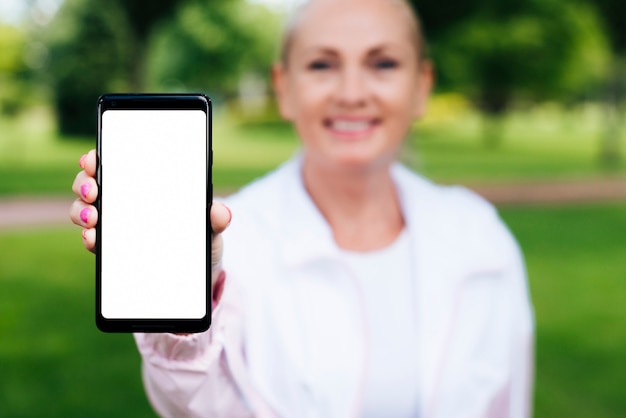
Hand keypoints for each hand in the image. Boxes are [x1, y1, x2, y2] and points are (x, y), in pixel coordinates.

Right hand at [69, 150, 230, 299]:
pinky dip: (89, 238)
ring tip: (92, 217)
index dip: (98, 158)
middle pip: (91, 183)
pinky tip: (94, 239)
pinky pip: (92, 239)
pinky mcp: (112, 249)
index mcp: (147, 186)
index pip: (115, 163)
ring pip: (84, 209)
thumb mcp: (213, 227)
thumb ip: (217, 218)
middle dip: (84, 183)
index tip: (93, 159)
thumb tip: (221, 212)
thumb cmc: (203, 240)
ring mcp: (116, 225)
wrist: (199, 273)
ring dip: (81, 210)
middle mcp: (125, 201)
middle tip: (93, 190)